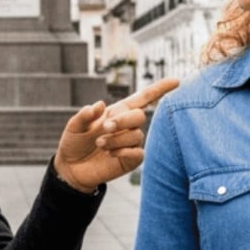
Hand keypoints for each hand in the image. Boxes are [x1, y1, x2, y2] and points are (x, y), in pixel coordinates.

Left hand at [52, 78, 180, 191]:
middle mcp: (128, 126)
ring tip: (100, 144)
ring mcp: (131, 143)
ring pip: (136, 135)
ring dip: (116, 139)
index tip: (177, 81)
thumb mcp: (74, 126)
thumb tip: (100, 105)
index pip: (143, 98)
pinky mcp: (131, 160)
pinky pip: (137, 152)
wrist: (72, 168)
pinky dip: (122, 151)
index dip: (160, 89)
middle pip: (140, 116)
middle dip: (123, 120)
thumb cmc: (74, 143)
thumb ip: (84, 115)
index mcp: (117, 112)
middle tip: (105, 127)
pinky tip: (110, 154)